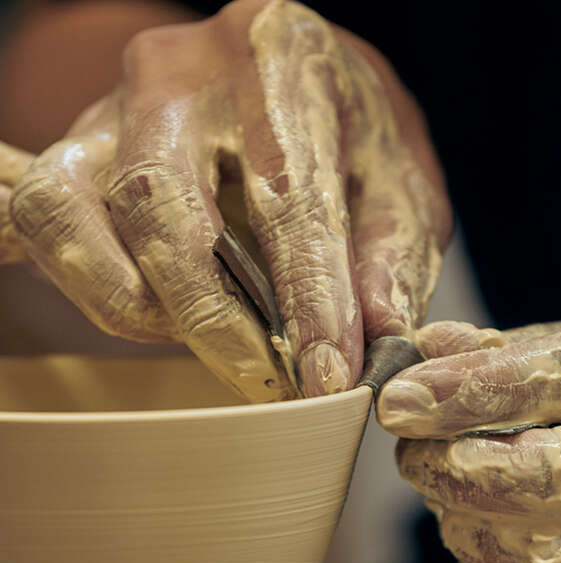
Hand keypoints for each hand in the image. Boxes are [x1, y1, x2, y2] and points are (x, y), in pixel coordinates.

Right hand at [0, 0, 449, 399]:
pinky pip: (36, 217)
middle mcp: (181, 73)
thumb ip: (391, 257)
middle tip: (265, 380)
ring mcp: (113, 107)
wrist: (295, 77)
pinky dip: (79, 278)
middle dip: (212, 317)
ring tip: (217, 341)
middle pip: (160, 205)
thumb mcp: (400, 184)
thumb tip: (377, 339)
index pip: (287, 195)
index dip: (308, 300)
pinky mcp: (75, 148)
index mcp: (279, 60)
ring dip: (139, 305)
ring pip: (74, 214)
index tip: (326, 376)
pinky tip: (147, 316)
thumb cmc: (352, 133)